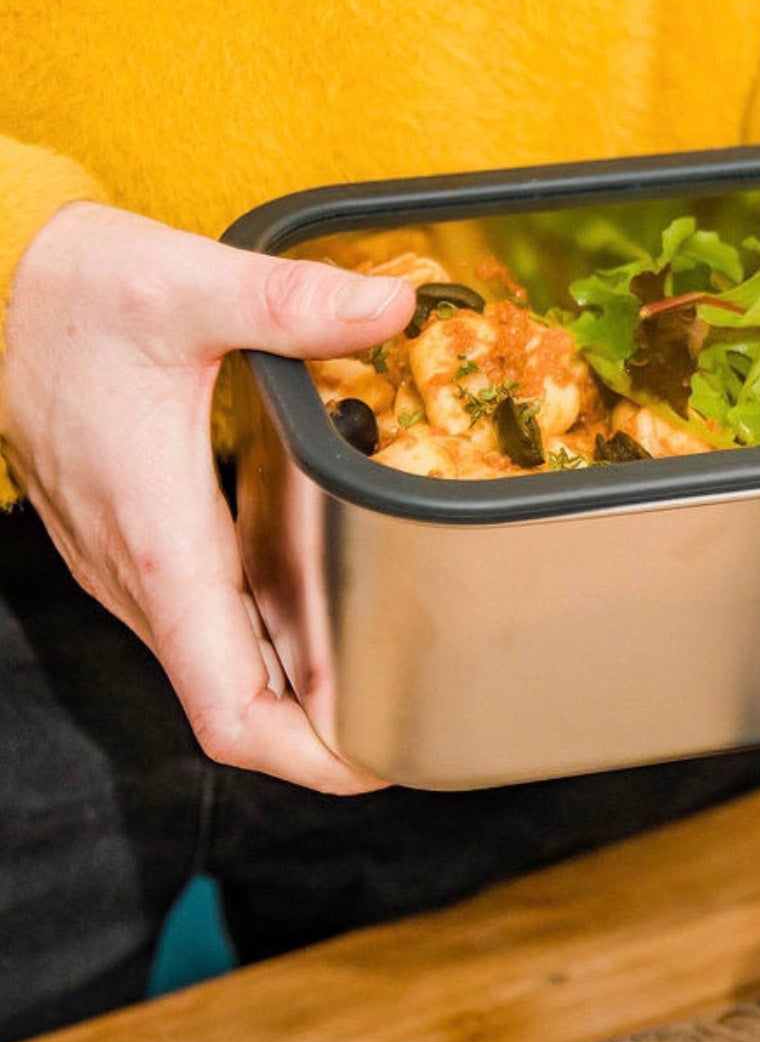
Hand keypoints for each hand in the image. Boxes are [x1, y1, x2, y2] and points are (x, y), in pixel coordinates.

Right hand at [1, 201, 416, 790]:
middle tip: (410, 720)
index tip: (379, 758)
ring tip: (381, 678)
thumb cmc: (67, 292)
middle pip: (233, 708)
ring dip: (290, 690)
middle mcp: (138, 575)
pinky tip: (316, 609)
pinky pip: (198, 622)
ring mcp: (126, 564)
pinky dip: (260, 639)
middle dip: (320, 734)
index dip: (308, 757)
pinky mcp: (127, 540)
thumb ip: (290, 302)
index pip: (229, 710)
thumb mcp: (185, 284)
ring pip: (214, 669)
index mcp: (162, 544)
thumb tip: (387, 307)